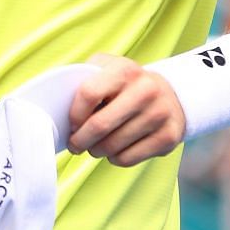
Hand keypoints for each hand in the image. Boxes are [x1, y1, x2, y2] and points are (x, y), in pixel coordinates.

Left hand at [65, 53, 187, 166]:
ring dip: (96, 151)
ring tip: (95, 146)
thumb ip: (84, 79)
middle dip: (80, 140)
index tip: (71, 124)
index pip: (88, 94)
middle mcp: (146, 90)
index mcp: (125, 70)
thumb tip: (58, 104)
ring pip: (112, 146)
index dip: (74, 114)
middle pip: (99, 125)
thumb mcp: (107, 70)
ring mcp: (160, 114)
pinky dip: (115, 159)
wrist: (171, 95)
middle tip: (75, 145)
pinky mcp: (168, 137)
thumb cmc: (126, 85)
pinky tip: (115, 151)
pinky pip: (128, 158)